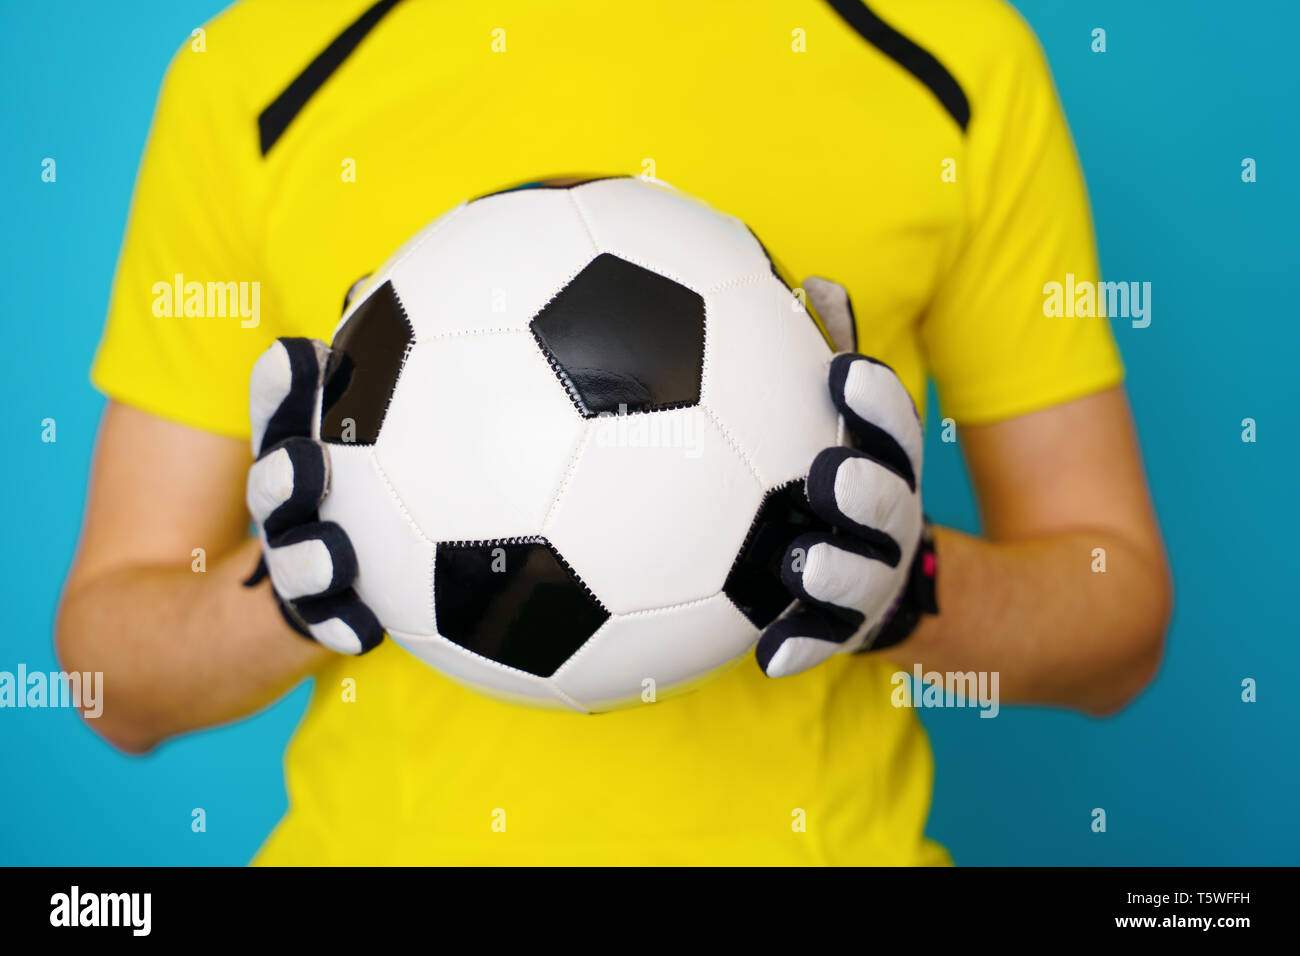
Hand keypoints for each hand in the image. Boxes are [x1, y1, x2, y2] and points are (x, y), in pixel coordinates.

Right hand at [244, 338, 383, 654]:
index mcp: (293, 454)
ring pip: (295, 561)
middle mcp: (284, 509)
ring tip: (333, 557)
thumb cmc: (349, 494)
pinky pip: (328, 628)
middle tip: (306, 459)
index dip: (282, 385)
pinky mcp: (314, 619)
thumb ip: (381, 374)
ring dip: (308, 559)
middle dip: (282, 472)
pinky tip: (364, 631)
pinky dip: (343, 628)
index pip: (278, 412)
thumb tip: (399, 301)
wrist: (281, 602)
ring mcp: (294, 565)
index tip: (299, 354)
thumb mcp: (362, 433)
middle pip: (273, 486)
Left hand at [756, 281, 936, 677]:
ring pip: (862, 578)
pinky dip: (801, 647)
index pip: (896, 430)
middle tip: (830, 474)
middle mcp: (891, 524)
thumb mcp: (860, 431)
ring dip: (836, 572)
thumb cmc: (862, 490)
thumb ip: (835, 360)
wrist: (931, 597)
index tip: (842, 373)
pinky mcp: (851, 631)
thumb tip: (819, 281)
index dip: (875, 403)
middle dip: (868, 490)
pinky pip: (825, 643)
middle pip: (891, 504)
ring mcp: (877, 582)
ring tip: (804, 564)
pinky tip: (770, 657)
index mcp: (890, 468)